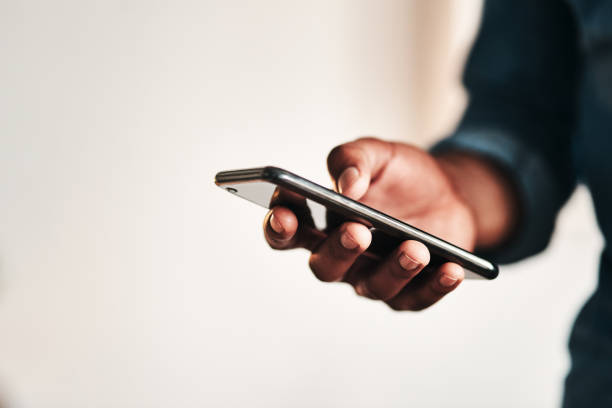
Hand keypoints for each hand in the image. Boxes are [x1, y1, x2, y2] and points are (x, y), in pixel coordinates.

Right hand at [263, 137, 504, 309]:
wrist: (446, 192)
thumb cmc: (400, 176)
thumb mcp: (378, 153)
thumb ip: (353, 158)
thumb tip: (346, 184)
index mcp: (321, 222)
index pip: (288, 231)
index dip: (279, 226)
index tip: (284, 214)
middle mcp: (341, 256)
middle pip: (325, 266)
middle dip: (338, 251)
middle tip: (356, 231)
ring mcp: (374, 276)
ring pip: (372, 286)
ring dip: (393, 269)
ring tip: (415, 248)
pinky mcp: (410, 291)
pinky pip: (417, 298)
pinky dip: (434, 286)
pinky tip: (450, 269)